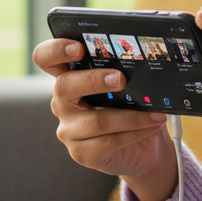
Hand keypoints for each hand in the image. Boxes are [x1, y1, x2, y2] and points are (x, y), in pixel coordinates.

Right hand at [32, 38, 177, 200]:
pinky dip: (135, 133)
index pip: (46, 59)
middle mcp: (63, 103)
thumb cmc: (132, 109)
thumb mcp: (127, 87)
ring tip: (155, 112)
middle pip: (64, 86)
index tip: (78, 47)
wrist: (144, 149)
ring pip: (96, 121)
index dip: (56, 50)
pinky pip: (108, 142)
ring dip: (131, 116)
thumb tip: (144, 56)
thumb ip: (124, 72)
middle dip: (93, 80)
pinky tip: (151, 126)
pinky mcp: (81, 153)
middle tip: (121, 79)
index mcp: (69, 78)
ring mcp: (68, 130)